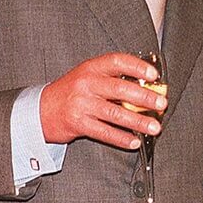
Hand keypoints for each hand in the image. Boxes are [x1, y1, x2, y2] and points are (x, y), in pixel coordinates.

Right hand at [40, 53, 167, 148]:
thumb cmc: (71, 93)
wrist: (40, 110)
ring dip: (138, 122)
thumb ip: (113, 80)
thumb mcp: (88, 77)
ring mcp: (81, 104)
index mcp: (91, 68)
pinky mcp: (78, 123)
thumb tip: (147, 89)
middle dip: (145, 97)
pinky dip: (121, 138)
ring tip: (154, 127)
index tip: (154, 75)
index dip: (137, 67)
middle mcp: (86, 84)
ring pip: (115, 114)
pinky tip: (134, 141)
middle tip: (161, 104)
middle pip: (120, 89)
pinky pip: (104, 132)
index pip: (117, 61)